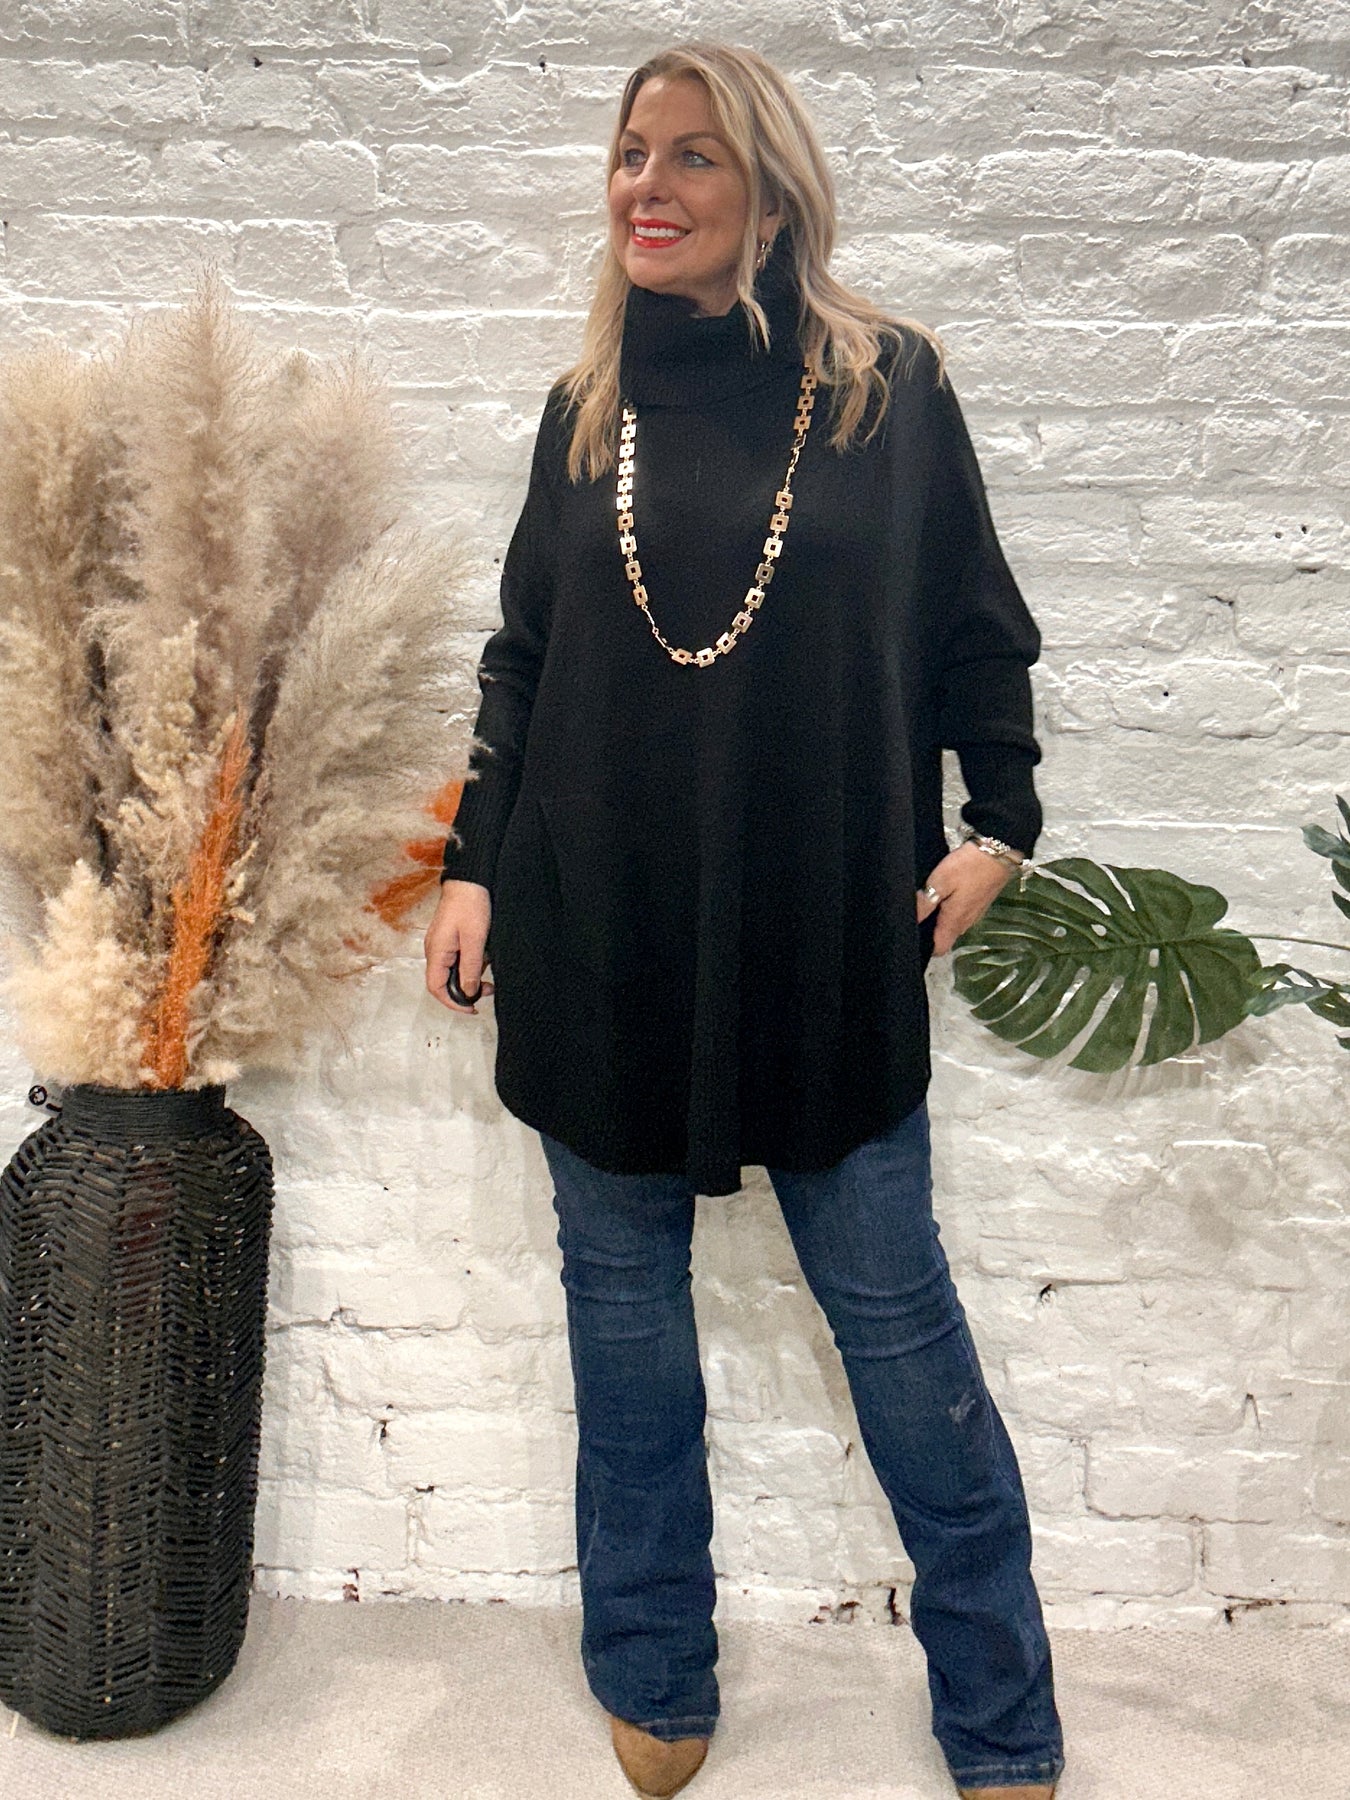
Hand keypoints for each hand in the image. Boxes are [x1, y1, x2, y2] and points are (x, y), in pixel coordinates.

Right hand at [425, 879, 494, 1012]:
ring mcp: (441, 944)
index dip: (453, 1002)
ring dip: (471, 975)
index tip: (472, 1008)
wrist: (470, 879)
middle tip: (488, 989)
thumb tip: (467, 993)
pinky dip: (472, 962)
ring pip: (453, 971)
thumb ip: (471, 968)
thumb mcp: (475, 940)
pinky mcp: (449, 938)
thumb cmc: (471, 904)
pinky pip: (458, 958)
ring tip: (489, 969)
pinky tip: (484, 955)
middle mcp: (434, 950)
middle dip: (466, 989)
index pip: (436, 988)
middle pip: (444, 982)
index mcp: (436, 952)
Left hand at [916, 842, 1022, 957]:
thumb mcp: (941, 880)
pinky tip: (948, 889)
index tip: (915, 932)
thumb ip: (925, 902)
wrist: (1000, 851)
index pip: (939, 948)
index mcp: (955, 921)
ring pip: (953, 922)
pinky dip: (952, 904)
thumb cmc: (970, 866)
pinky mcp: (980, 902)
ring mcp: (975, 912)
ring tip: (932, 896)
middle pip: (945, 935)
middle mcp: (966, 921)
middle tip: (920, 908)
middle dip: (931, 927)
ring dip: (941, 914)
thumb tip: (912, 918)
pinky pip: (962, 911)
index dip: (925, 946)